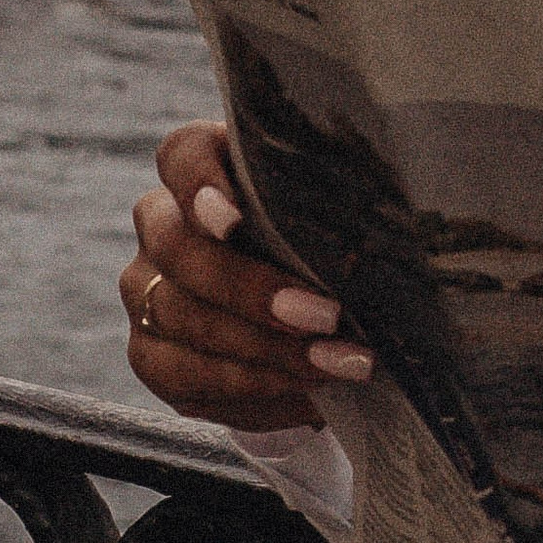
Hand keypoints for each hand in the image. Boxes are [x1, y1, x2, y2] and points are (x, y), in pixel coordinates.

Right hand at [120, 119, 373, 433]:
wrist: (316, 330)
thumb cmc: (332, 253)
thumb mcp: (338, 223)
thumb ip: (341, 210)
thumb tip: (395, 224)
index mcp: (206, 170)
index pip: (181, 157)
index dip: (199, 183)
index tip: (235, 219)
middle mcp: (163, 224)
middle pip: (179, 247)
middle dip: (252, 288)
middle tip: (325, 315)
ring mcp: (146, 288)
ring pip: (182, 316)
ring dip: (266, 347)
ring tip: (336, 360)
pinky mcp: (150, 353)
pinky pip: (184, 373)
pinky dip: (252, 383)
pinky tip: (305, 386)